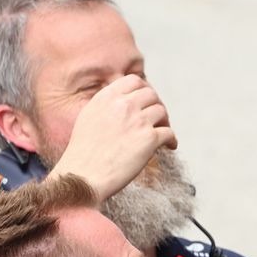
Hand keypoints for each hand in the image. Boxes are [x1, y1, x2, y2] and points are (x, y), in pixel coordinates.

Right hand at [47, 74, 176, 197]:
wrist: (83, 175)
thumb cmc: (84, 152)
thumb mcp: (89, 117)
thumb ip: (107, 105)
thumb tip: (125, 101)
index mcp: (106, 98)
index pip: (134, 80)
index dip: (144, 90)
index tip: (147, 101)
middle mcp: (123, 105)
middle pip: (152, 94)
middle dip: (157, 105)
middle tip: (158, 118)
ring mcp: (137, 121)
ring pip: (162, 112)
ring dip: (165, 122)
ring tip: (162, 132)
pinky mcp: (149, 138)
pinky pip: (169, 133)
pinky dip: (172, 140)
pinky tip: (170, 146)